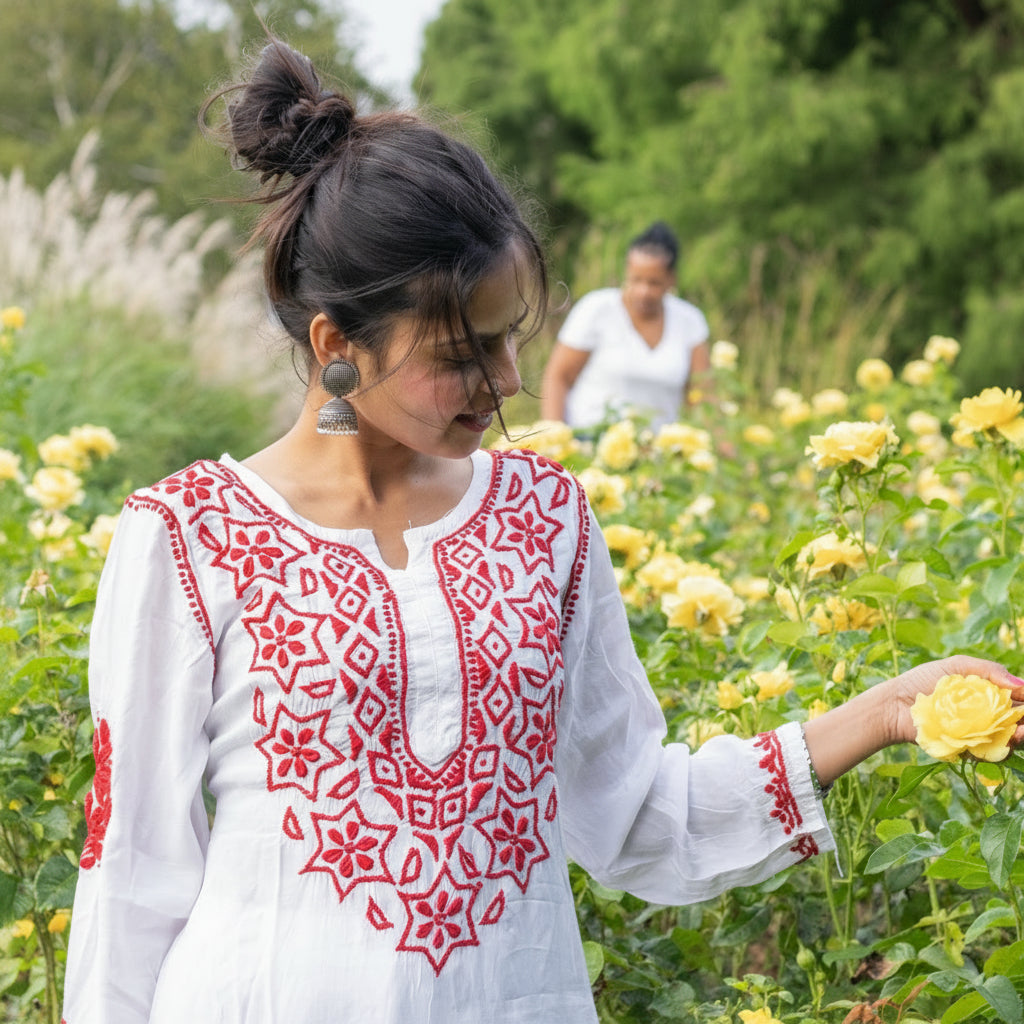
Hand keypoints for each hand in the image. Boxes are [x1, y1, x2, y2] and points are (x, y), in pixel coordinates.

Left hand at [884, 655, 1023, 746]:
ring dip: (1022, 734)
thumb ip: (988, 670)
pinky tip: (1009, 739)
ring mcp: (981, 733)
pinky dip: (1004, 747)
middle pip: (1020, 719)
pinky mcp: (971, 749)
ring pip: (1012, 737)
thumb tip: (1021, 684)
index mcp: (988, 693)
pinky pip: (993, 752)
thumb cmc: (923, 681)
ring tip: (1021, 730)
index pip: (1017, 697)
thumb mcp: (956, 666)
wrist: (896, 705)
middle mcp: (989, 714)